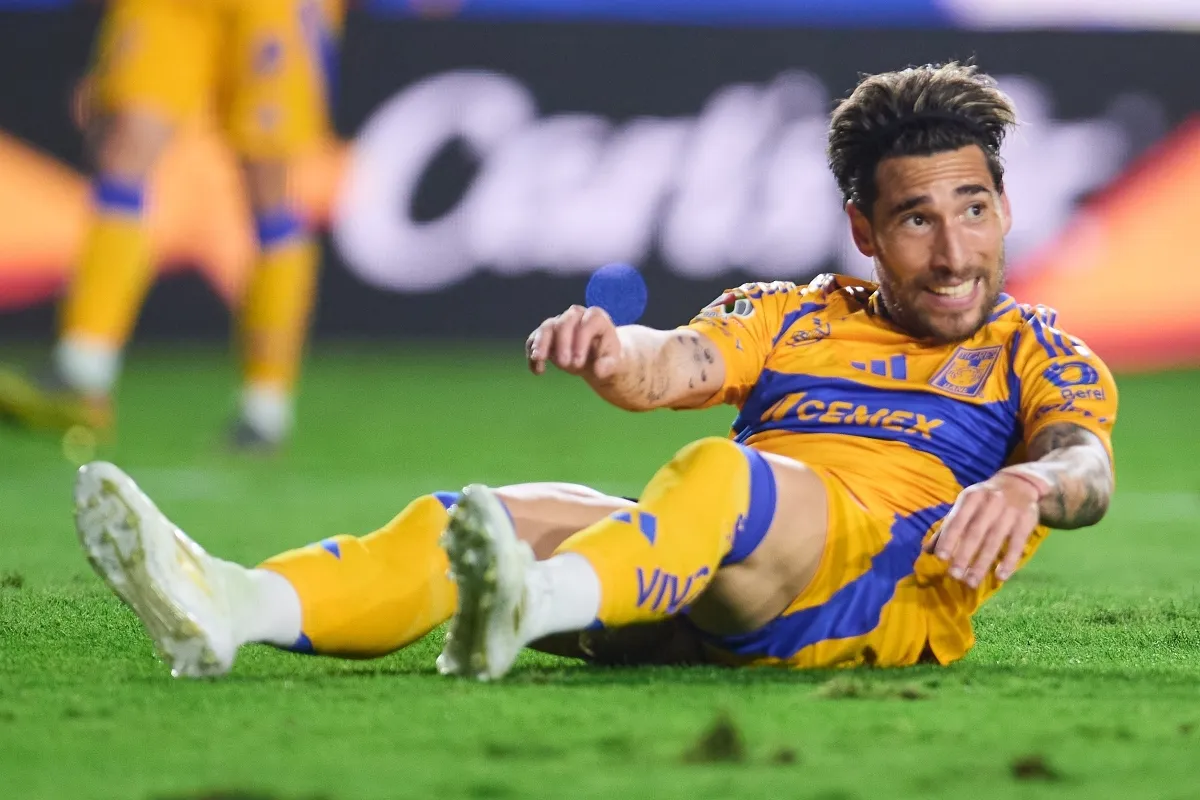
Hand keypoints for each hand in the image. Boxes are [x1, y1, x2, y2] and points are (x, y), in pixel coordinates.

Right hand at [526, 305, 621, 380]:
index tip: (578, 362)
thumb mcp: (614, 363)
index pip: (587, 323)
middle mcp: (576, 316)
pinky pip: (535, 339)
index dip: (581, 341)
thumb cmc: (607, 358)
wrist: (597, 359)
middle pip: (564, 322)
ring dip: (541, 343)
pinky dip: (533, 353)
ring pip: (546, 327)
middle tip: (564, 364)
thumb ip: (608, 365)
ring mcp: (560, 323)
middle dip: (562, 343)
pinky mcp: (547, 335)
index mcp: (596, 318)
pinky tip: (538, 370)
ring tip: (539, 359)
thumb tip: (599, 370)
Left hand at [924, 469, 1049, 587]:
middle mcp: (990, 502)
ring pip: (994, 541)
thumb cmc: (984, 499)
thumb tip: (927, 551)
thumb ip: (947, 527)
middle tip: (954, 576)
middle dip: (963, 556)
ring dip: (982, 564)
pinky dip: (1009, 562)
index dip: (948, 539)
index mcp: (970, 498)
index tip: (940, 558)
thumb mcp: (965, 505)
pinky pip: (1017, 545)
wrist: (1020, 484)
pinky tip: (1000, 577)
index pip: (957, 521)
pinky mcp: (1027, 521)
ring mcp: (1010, 512)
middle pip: (975, 533)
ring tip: (971, 582)